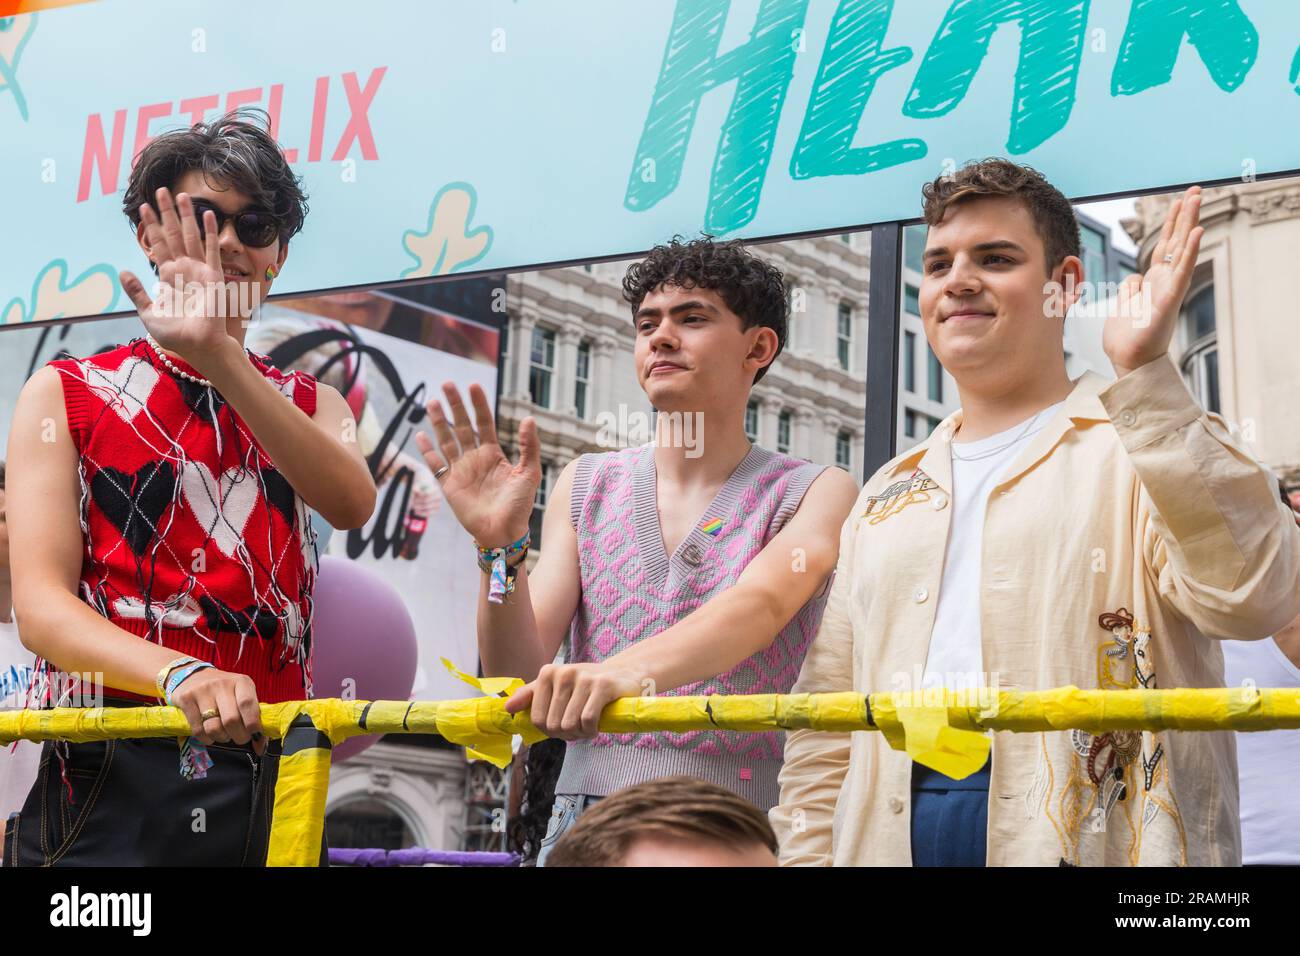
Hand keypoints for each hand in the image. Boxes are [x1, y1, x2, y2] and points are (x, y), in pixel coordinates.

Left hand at [118, 187, 238, 372]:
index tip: (144, 208)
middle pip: (174, 234)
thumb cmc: (176, 335)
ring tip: (182, 194)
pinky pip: (211, 249)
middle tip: (161, 191)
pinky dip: (210, 232)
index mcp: (168, 276)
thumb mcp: (149, 313)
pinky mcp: (213, 275)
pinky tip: (207, 215)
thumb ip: (137, 292)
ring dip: (186, 215)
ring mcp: (199, 270)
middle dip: (167, 212)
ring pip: (191, 235)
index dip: (152, 226)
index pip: (158, 244)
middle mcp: (183, 269)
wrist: (199, 345)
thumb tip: (123, 272)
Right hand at [170, 667, 265, 755]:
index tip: (255, 735)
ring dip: (221, 738)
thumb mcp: (241, 695)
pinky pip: (198, 730)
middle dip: (239, 736)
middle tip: (239, 738)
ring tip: (223, 734)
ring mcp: (202, 691)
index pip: (247, 704)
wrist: (193, 676)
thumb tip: (260, 746)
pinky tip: (209, 734)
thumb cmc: (224, 691)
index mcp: (241, 682)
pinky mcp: (186, 699)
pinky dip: (206, 739)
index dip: (253, 724)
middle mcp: (222, 684)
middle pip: (231, 720)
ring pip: (214, 727)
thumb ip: (253, 717)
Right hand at [414, 382, 539, 546]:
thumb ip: (529, 446)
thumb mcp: (529, 472)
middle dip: (455, 406)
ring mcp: (460, 470)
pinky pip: (435, 463)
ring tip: (432, 402)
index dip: (478, 405)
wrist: (504, 532)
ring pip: (446, 440)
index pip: (483, 422)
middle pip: (462, 426)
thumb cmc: (519, 504)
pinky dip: (427, 450)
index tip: (473, 386)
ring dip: (439, 422)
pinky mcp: (449, 484)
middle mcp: (475, 458)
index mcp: (493, 453)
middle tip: (447, 384)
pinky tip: (420, 434)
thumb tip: (528, 418)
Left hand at [504, 662, 643, 739]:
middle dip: (567, 733)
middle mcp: (564, 672)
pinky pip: (588, 720)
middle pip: (553, 724)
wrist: (625, 675)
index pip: (537, 718)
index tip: (563, 726)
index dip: (550, 731)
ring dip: (581, 733)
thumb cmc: (587, 685)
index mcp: (548, 673)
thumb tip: (507, 709)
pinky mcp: (603, 685)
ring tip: (589, 726)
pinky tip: (597, 726)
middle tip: (579, 727)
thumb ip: (531, 696)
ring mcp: (584, 677)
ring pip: (570, 724)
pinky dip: (592, 730)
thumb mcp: (558, 686)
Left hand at [1103, 185, 1203, 377]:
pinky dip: (1189, 251)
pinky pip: (1181, 271)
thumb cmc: (1127, 338)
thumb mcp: (1122, 305)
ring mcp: (1169, 289)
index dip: (1171, 224)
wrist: (1128, 362)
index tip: (1179, 201)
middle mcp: (1164, 283)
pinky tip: (1197, 232)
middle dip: (1184, 214)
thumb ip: (1130, 288)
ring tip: (1197, 198)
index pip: (1164, 246)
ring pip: (1180, 249)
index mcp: (1153, 282)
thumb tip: (1135, 277)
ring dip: (1189, 222)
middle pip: (1175, 241)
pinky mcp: (1168, 300)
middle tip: (1195, 190)